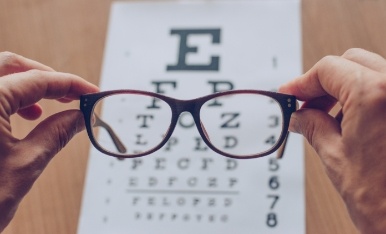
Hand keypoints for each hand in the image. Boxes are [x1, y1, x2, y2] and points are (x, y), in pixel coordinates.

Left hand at [0, 52, 98, 231]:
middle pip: (11, 65)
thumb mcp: (26, 164)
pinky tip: (24, 116)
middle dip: (45, 76)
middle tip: (71, 94)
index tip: (91, 93)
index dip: (71, 84)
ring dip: (27, 87)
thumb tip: (81, 117)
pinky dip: (10, 100)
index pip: (38, 79)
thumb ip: (57, 133)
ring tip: (48, 108)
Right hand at [279, 48, 385, 233]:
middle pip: (351, 63)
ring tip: (325, 117)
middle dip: (323, 82)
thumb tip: (299, 116)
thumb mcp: (335, 157)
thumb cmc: (385, 202)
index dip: (302, 82)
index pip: (328, 69)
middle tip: (305, 105)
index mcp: (375, 94)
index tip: (289, 93)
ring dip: (343, 89)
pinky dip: (363, 99)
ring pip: (370, 74)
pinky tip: (349, 121)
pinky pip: (384, 91)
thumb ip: (312, 126)